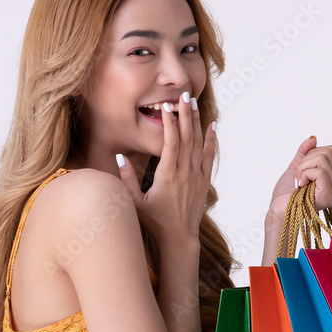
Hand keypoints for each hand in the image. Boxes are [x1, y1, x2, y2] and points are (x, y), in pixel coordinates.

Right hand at [116, 93, 216, 242]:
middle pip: (187, 138)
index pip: (171, 142)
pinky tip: (212, 126)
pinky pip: (208, 156)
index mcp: (167, 175)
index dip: (170, 122)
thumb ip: (127, 179)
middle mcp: (185, 173)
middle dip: (185, 114)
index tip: (166, 105)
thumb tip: (120, 156)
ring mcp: (196, 176)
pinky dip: (210, 140)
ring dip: (196, 122)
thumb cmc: (155, 220)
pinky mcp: (204, 181)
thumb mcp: (135, 202)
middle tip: (184, 94)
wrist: (179, 237)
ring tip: (194, 103)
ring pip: (198, 144)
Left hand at [268, 136, 331, 220]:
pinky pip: (320, 171)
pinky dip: (305, 174)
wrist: (278, 208)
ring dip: (303, 168)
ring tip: (300, 181)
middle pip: (328, 152)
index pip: (331, 151)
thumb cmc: (285, 193)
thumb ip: (305, 152)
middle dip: (307, 160)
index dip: (312, 155)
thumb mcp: (296, 166)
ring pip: (323, 160)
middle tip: (299, 177)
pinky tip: (301, 185)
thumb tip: (313, 138)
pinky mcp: (328, 195)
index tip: (302, 170)